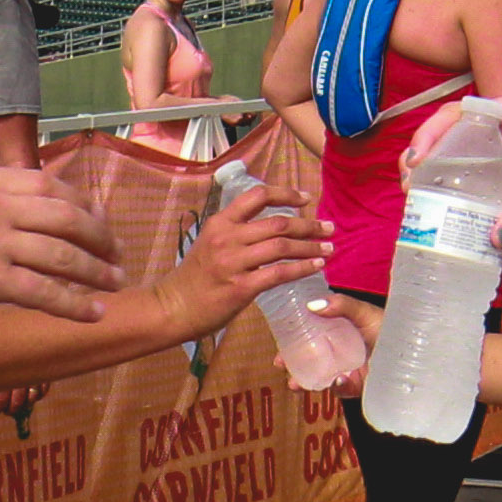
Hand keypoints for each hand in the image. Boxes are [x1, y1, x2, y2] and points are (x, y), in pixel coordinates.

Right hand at [0, 162, 122, 319]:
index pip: (43, 182)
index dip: (77, 199)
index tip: (93, 214)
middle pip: (64, 213)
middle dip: (98, 233)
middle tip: (116, 249)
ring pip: (63, 253)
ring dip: (96, 269)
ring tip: (115, 282)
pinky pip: (43, 291)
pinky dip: (75, 304)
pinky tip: (93, 314)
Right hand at [169, 188, 322, 335]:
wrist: (172, 307)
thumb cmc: (194, 278)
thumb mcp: (210, 243)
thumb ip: (236, 233)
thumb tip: (272, 228)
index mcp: (220, 222)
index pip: (257, 195)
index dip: (286, 193)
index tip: (306, 198)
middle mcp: (227, 237)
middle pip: (278, 222)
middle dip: (309, 224)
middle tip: (329, 228)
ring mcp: (233, 262)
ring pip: (282, 246)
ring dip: (311, 246)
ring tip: (329, 249)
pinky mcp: (241, 287)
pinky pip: (280, 273)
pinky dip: (302, 268)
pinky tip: (316, 267)